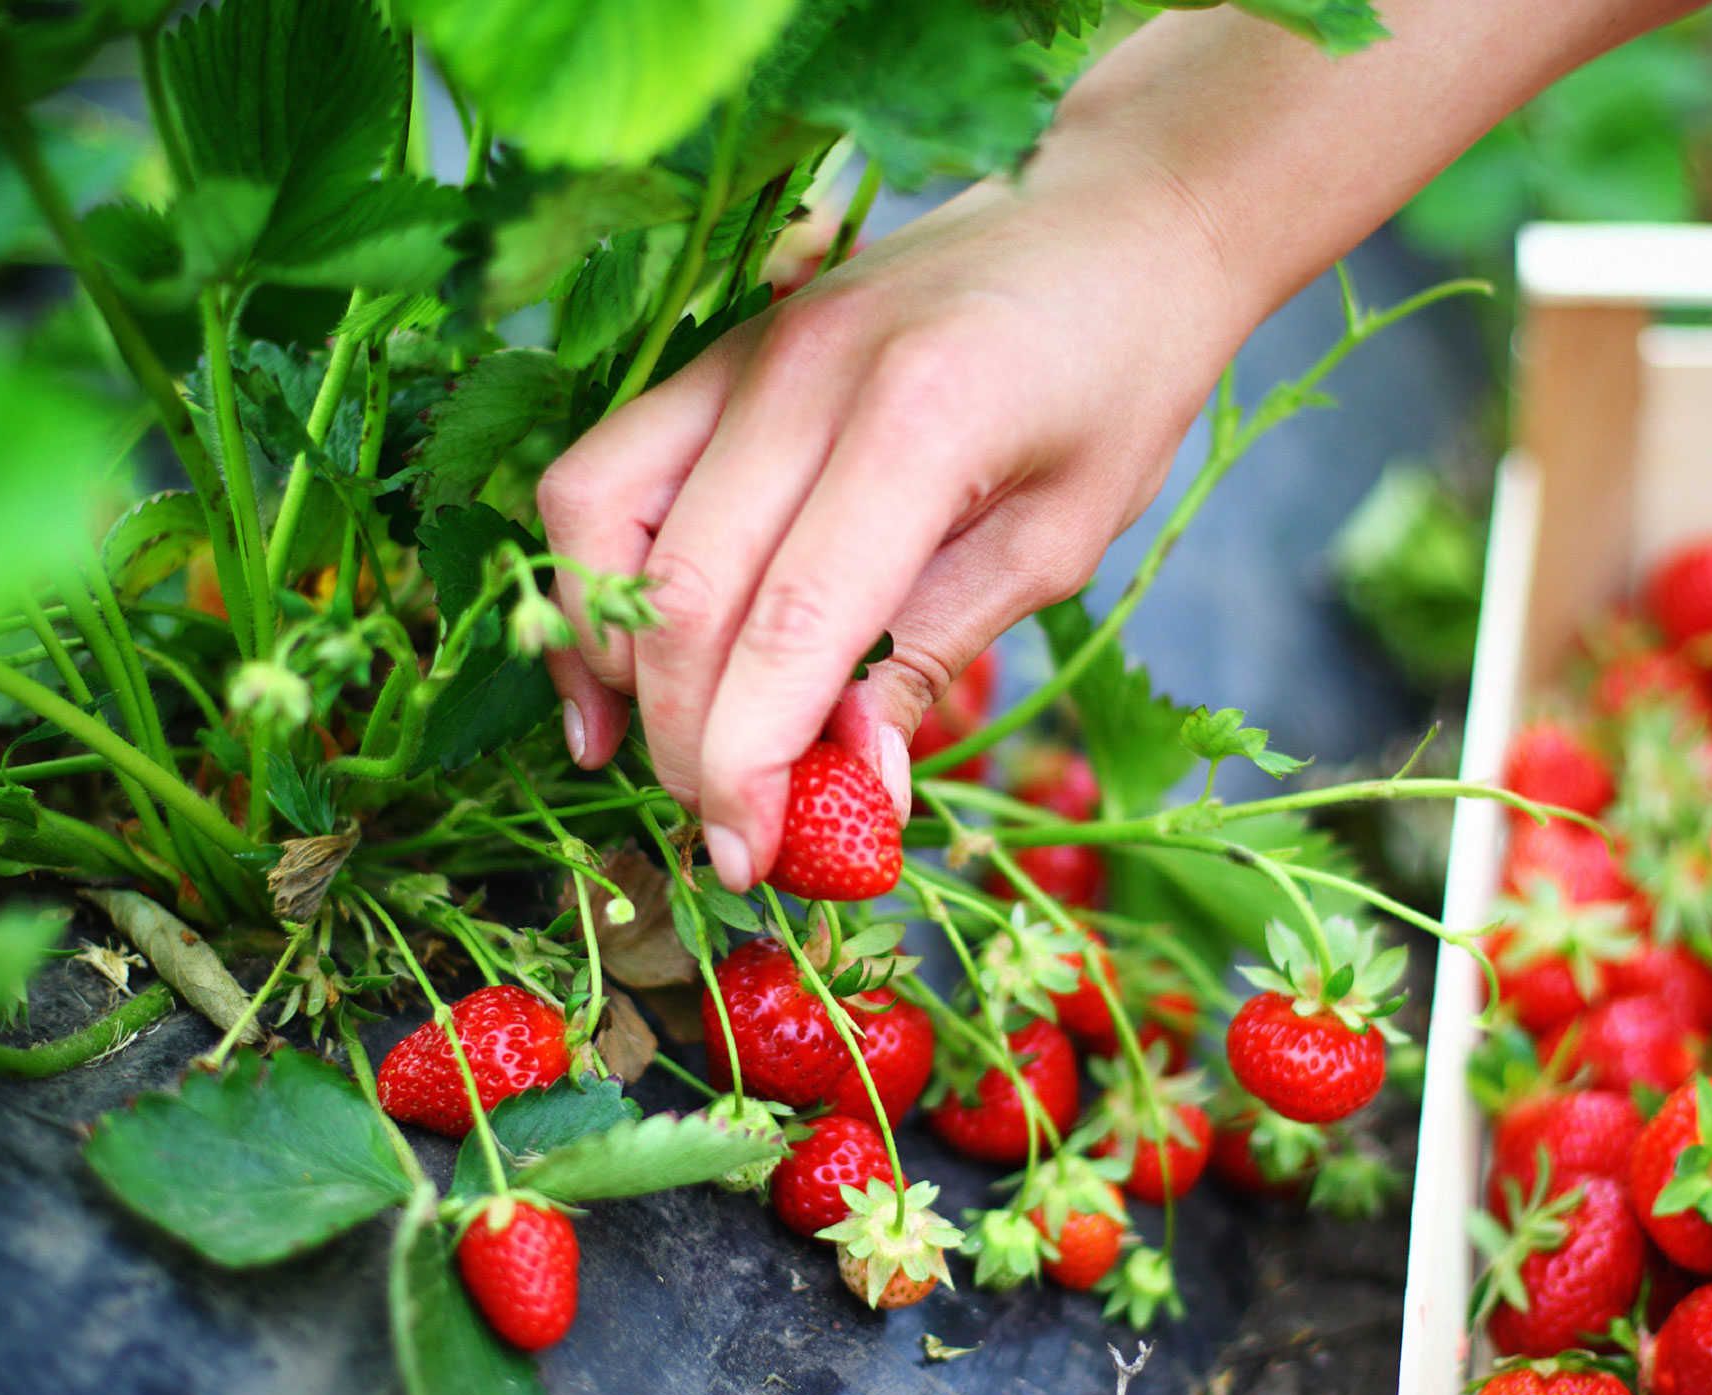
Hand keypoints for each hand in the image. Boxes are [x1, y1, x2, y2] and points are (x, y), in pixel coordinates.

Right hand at [539, 141, 1244, 891]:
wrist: (1117, 219)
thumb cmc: (1117, 380)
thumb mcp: (1058, 539)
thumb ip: (937, 650)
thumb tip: (849, 786)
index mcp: (918, 418)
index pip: (787, 624)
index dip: (748, 761)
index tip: (747, 857)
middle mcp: (804, 370)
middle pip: (681, 593)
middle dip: (686, 740)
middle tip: (730, 831)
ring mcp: (741, 347)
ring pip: (594, 517)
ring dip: (610, 656)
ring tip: (667, 746)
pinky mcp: (712, 350)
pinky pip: (604, 470)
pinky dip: (595, 575)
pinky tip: (629, 661)